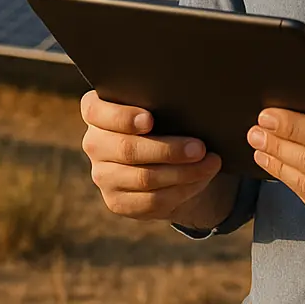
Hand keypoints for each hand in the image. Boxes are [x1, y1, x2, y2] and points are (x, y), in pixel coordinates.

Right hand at [80, 90, 224, 220]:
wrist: (165, 160)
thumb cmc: (164, 120)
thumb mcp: (161, 106)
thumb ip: (166, 101)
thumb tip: (200, 108)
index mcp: (97, 112)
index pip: (95, 112)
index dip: (122, 117)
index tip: (150, 120)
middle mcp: (94, 143)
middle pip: (127, 149)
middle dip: (168, 150)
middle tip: (199, 148)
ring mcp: (103, 175)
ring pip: (144, 178)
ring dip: (183, 172)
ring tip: (210, 162)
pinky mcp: (117, 202)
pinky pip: (152, 200)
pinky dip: (182, 190)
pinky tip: (200, 179)